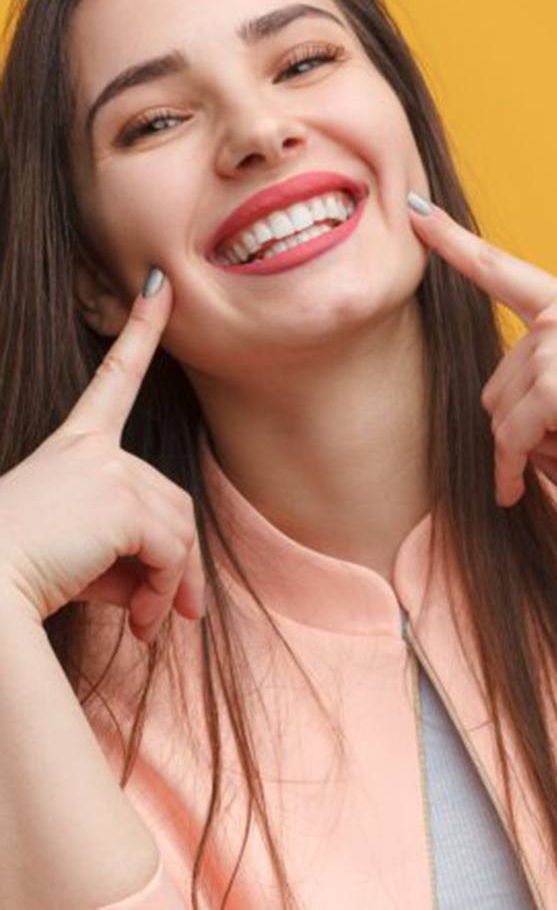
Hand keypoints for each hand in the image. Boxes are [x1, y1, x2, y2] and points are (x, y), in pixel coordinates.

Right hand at [0, 269, 206, 641]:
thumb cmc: (19, 579)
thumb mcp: (80, 562)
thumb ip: (128, 560)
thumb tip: (170, 596)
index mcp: (73, 447)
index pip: (114, 378)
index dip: (140, 331)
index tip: (162, 288)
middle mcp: (94, 448)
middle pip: (172, 499)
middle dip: (182, 563)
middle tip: (178, 615)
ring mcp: (109, 469)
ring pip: (178, 528)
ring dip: (174, 584)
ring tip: (151, 625)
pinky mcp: (121, 499)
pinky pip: (172, 549)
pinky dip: (167, 590)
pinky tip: (142, 623)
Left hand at [407, 193, 556, 505]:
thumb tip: (521, 442)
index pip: (501, 268)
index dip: (453, 240)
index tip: (415, 209)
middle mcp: (556, 318)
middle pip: (500, 385)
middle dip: (522, 431)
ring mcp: (553, 347)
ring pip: (503, 416)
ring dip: (528, 454)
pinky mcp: (553, 386)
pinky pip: (512, 440)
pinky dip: (512, 471)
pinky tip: (521, 492)